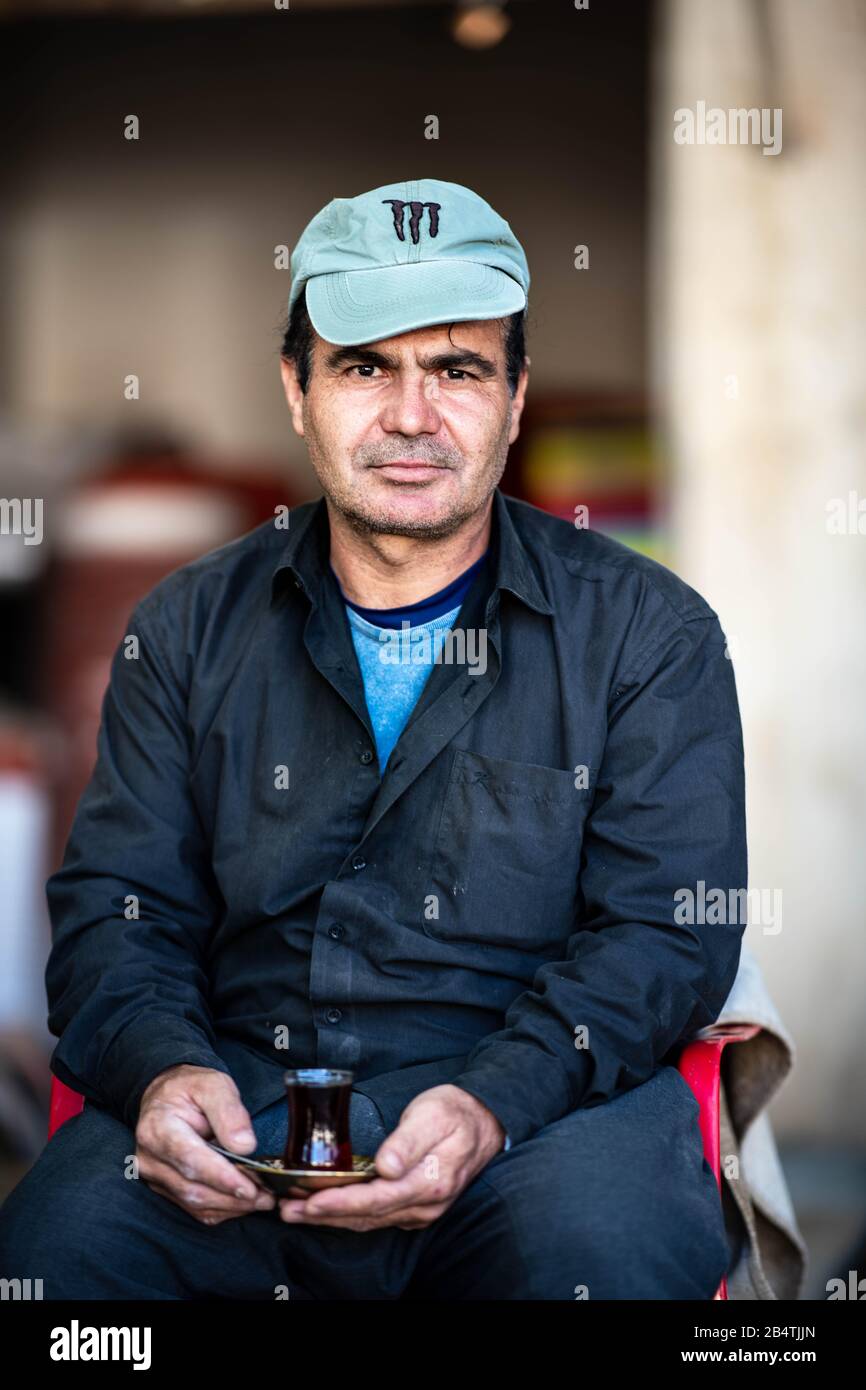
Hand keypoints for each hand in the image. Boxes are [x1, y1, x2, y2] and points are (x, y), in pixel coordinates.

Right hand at [134, 1064, 276, 1224]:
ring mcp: (155, 1178)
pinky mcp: (164, 1189)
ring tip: (263, 1199)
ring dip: (232, 1206)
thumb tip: (244, 1146)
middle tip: (267, 1196)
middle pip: (193, 1189)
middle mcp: (150, 1158)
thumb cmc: (190, 1089)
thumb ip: (229, 1111)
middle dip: (233, 1197)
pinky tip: (243, 1201)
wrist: (166, 1098)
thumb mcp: (213, 1084)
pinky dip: (222, 1209)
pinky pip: (194, 1209)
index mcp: (158, 1128)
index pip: (190, 1159)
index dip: (222, 1177)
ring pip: (195, 1204)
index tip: (250, 1187)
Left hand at [277, 1084, 505, 1231]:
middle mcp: (425, 1204)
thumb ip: (409, 1141)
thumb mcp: (433, 1115)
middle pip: (366, 1217)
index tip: (308, 1200)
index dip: (339, 1202)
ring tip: (297, 1211)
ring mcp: (422, 1210)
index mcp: (429, 1182)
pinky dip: (349, 1214)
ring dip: (332, 1218)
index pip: (375, 1199)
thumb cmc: (456, 1112)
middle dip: (323, 1215)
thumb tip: (386, 1167)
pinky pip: (378, 1217)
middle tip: (286, 1210)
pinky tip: (329, 1207)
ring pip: (370, 1221)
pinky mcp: (417, 1207)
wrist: (486, 1121)